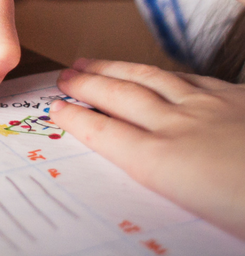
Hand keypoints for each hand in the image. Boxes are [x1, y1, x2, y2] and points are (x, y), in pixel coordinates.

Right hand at [49, 58, 244, 239]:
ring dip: (117, 69)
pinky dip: (166, 73)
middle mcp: (181, 128)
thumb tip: (148, 175)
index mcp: (166, 164)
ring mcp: (212, 108)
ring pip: (152, 79)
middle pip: (121, 97)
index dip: (77, 118)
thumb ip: (170, 188)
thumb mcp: (206, 220)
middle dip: (88, 84)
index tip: (55, 108)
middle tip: (64, 75)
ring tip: (93, 62)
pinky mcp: (240, 99)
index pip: (107, 134)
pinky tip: (161, 72)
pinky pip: (192, 78)